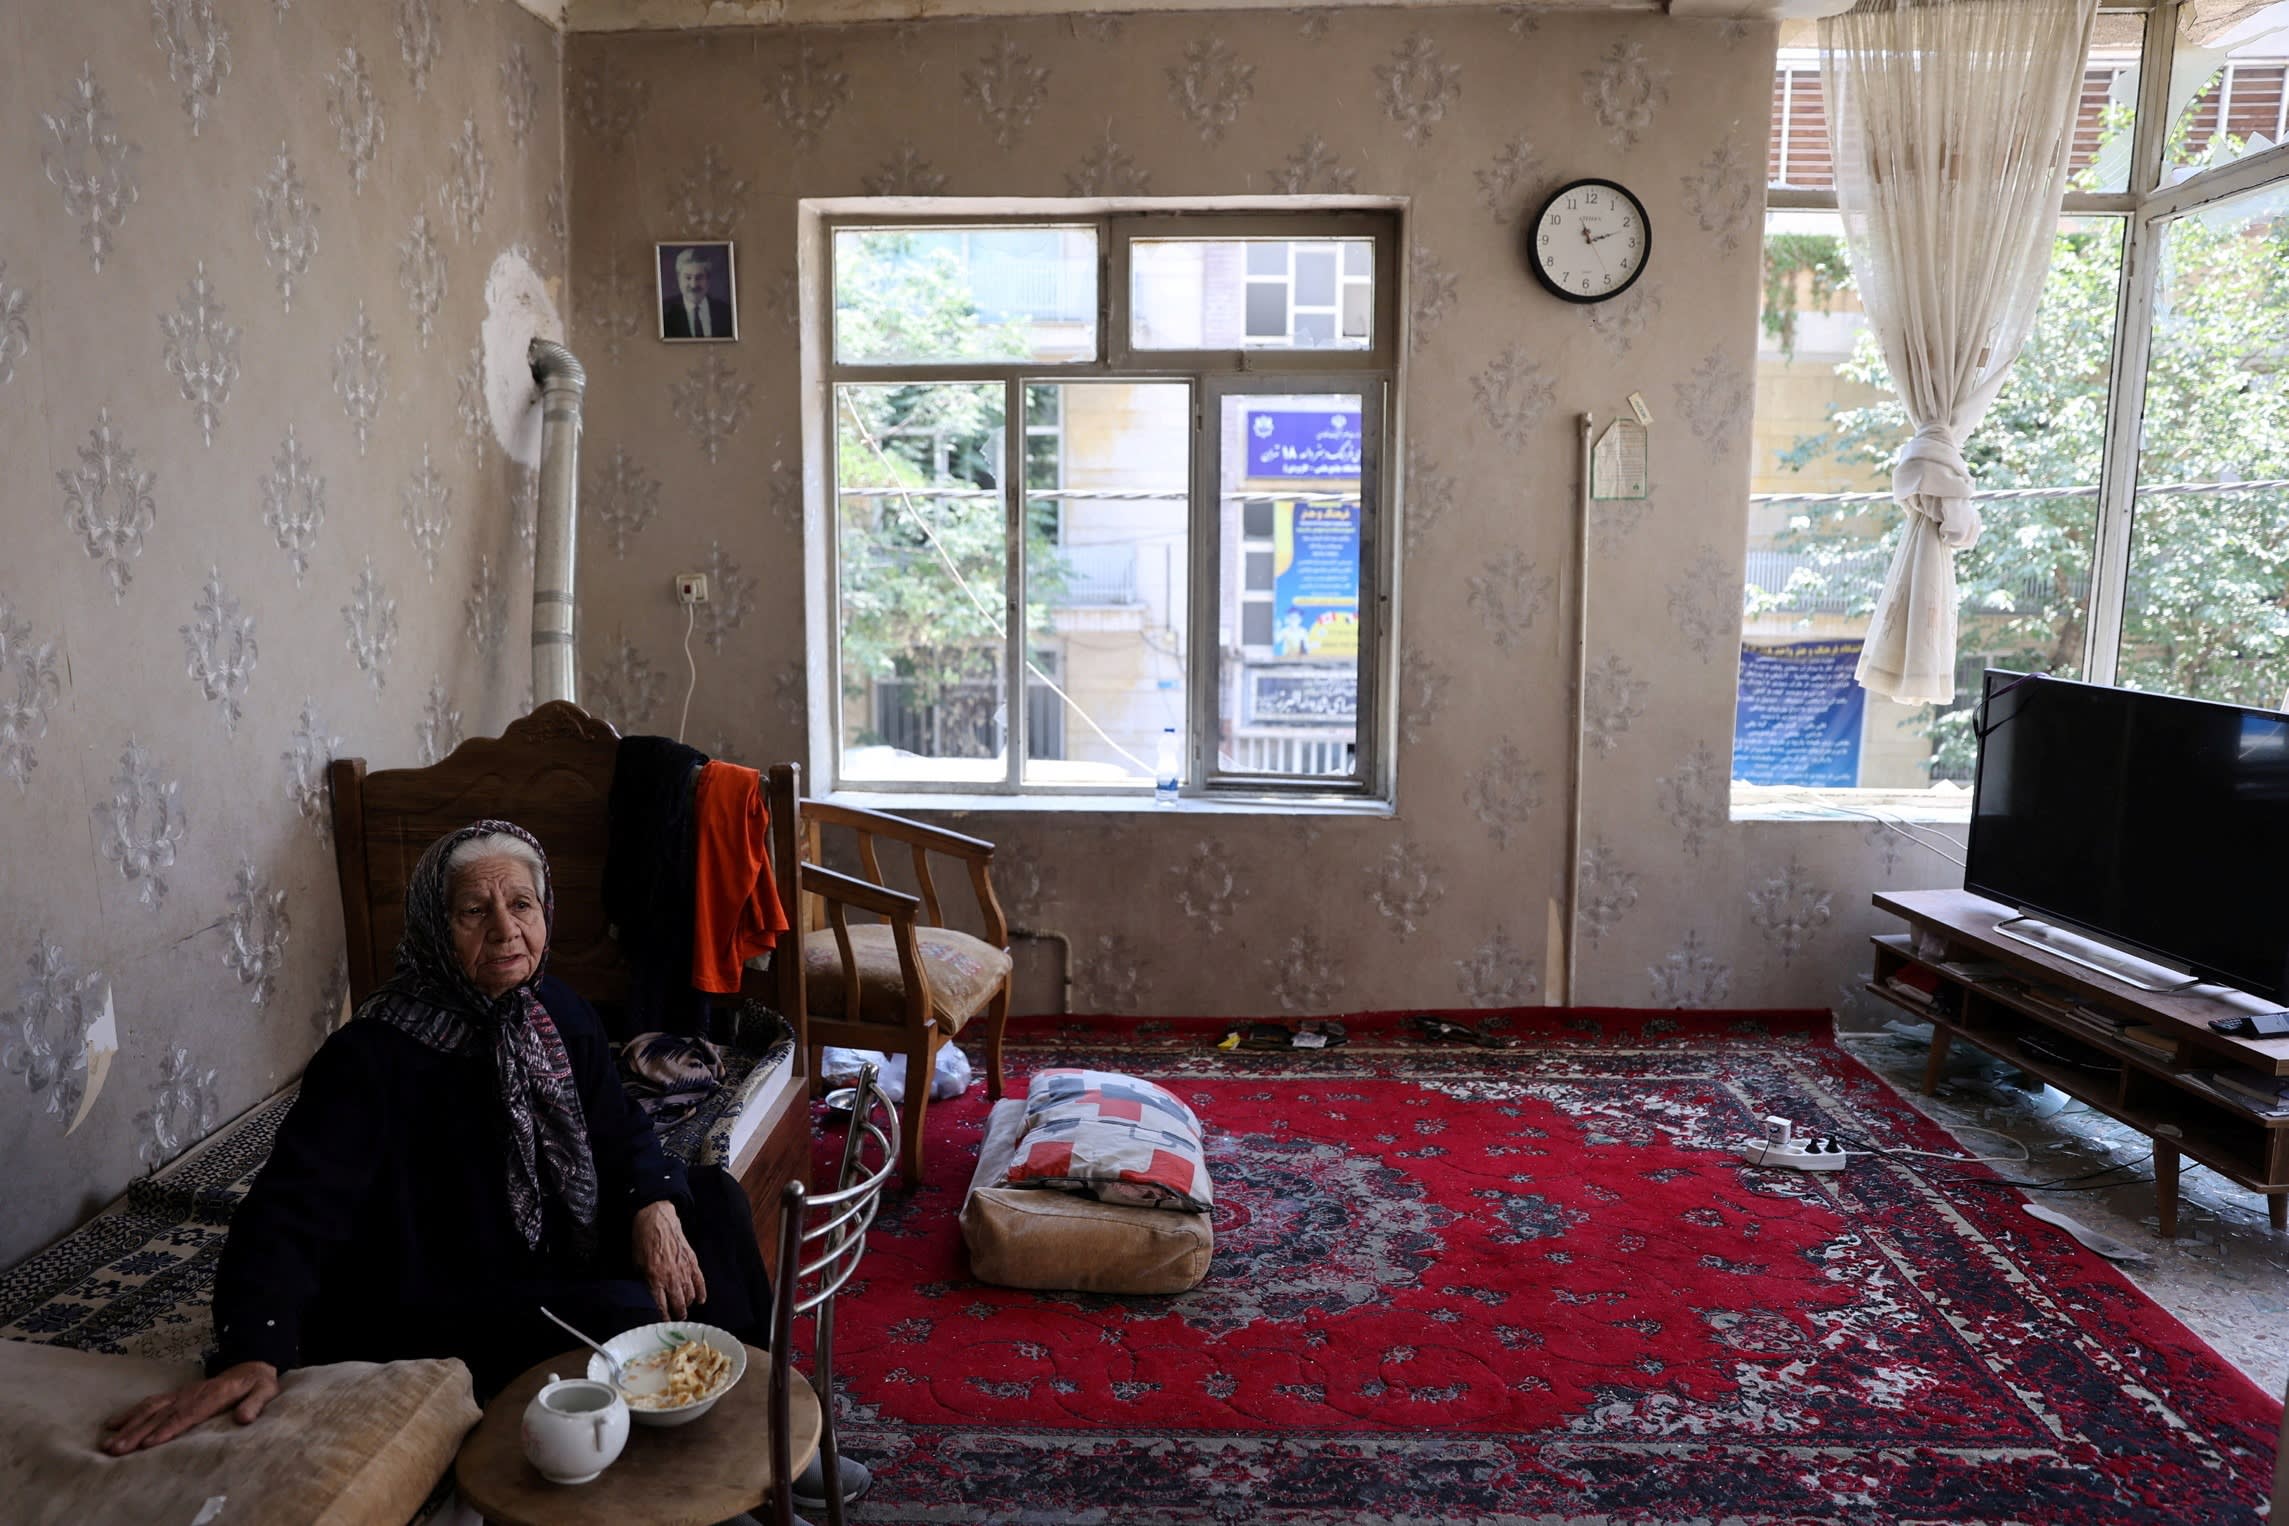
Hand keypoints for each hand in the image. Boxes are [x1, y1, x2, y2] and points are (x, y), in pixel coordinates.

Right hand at [101, 1361, 278, 1453]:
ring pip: (150, 1410)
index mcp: (213, 1395)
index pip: (187, 1415)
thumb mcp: (265, 1391)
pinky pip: (149, 1403)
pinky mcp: (175, 1395)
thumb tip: (244, 1419)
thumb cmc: (257, 1383)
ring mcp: (181, 1394)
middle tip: (118, 1450)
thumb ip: (255, 1404)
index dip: (168, 1429)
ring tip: (109, 1444)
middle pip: (162, 1415)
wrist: (250, 1364)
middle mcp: (192, 1394)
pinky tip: (112, 1425)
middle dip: (138, 1433)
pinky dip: (130, 1413)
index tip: (149, 1444)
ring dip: (129, 1426)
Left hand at [633, 1200, 705, 1319]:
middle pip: (678, 1304)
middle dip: (678, 1316)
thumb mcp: (635, 1263)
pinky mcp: (692, 1261)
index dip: (663, 1318)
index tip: (663, 1324)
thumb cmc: (643, 1240)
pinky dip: (701, 1292)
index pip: (661, 1307)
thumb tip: (646, 1295)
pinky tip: (700, 1300)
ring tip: (685, 1310)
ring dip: (687, 1305)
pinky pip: (700, 1281)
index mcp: (655, 1279)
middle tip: (676, 1321)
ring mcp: (684, 1270)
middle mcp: (671, 1277)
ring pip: (690, 1295)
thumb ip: (642, 1281)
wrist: (657, 1219)